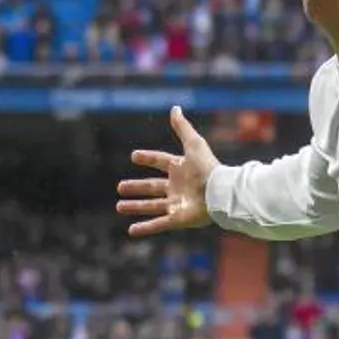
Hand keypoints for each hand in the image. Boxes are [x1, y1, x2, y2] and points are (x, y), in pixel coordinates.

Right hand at [117, 106, 217, 236]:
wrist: (220, 191)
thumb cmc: (208, 167)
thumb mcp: (193, 143)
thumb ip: (182, 127)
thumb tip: (175, 108)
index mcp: (181, 168)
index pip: (161, 161)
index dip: (148, 158)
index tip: (134, 156)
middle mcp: (177, 187)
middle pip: (152, 187)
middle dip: (136, 187)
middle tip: (120, 187)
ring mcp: (177, 204)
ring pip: (152, 206)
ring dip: (135, 207)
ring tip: (119, 206)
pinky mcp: (178, 219)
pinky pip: (158, 224)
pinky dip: (145, 228)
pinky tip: (131, 230)